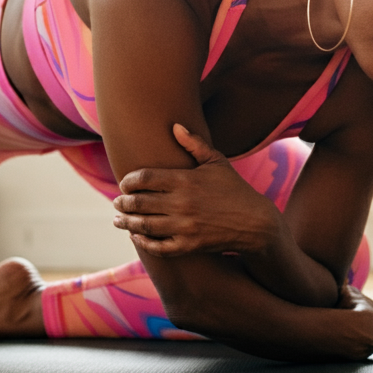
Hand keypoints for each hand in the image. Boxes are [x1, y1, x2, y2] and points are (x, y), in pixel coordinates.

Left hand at [112, 123, 280, 256]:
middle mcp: (182, 203)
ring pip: (144, 226)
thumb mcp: (216, 162)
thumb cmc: (234, 189)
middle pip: (139, 203)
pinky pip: (158, 247)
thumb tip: (175, 126)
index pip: (144, 178)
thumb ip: (194, 144)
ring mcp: (184, 226)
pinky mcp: (189, 245)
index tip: (124, 184)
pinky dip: (143, 242)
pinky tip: (136, 236)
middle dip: (123, 203)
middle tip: (117, 202)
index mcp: (185, 180)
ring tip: (118, 220)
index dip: (129, 181)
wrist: (255, 222)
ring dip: (126, 223)